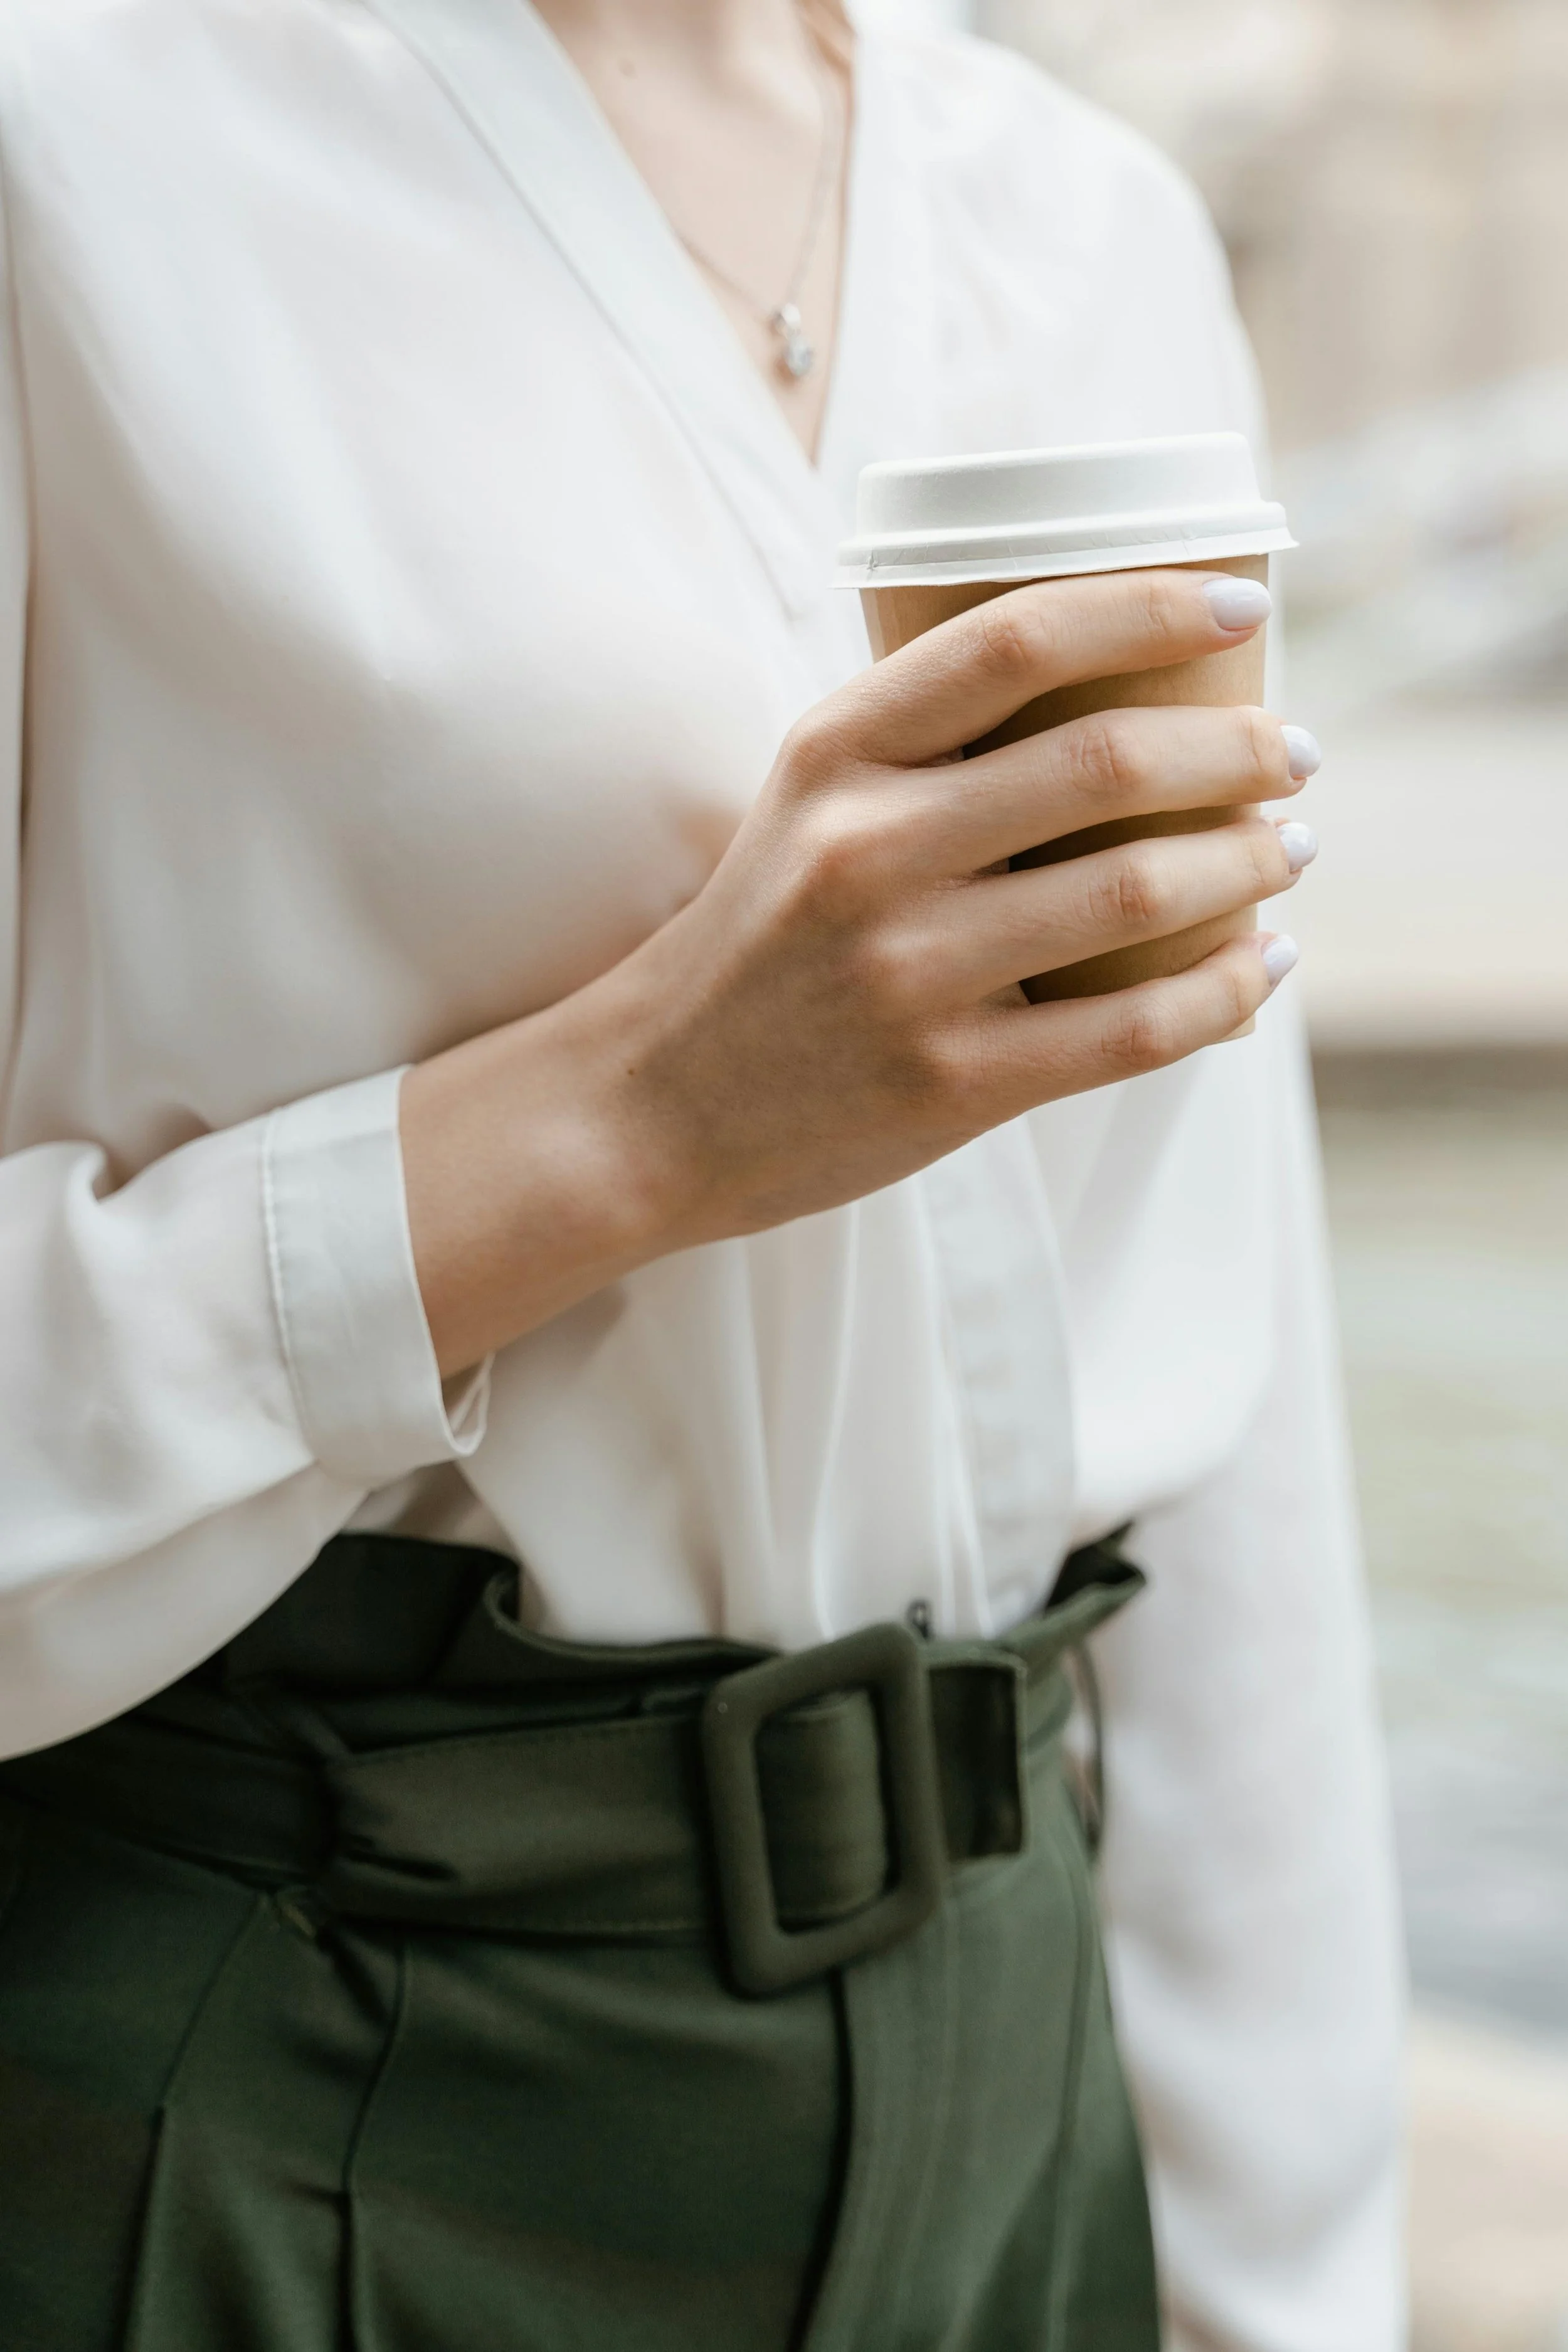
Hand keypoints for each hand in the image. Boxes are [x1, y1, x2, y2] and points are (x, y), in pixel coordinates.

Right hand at [403, 567, 1312, 1371]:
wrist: (649, 1109)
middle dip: (1238, 752)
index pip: (1014, 637)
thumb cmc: (753, 945)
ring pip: (1139, 892)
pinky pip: (1134, 1030)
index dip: (1150, 604)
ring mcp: (909, 974)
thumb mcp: (803, 806)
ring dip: (1250, 864)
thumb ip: (921, 747)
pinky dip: (1225, 991)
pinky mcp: (949, 1086)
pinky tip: (1264, 963)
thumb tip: (1109, 691)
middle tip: (1292, 756)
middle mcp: (867, 852)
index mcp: (831, 756)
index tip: (1243, 608)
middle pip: (1107, 762)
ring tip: (1289, 850)